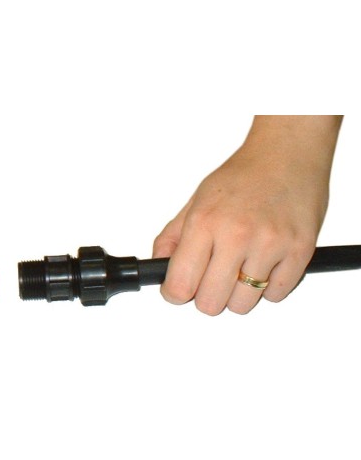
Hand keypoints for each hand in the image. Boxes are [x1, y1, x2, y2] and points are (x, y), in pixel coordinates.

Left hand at [153, 116, 341, 314]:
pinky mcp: (300, 251)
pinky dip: (268, 287)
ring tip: (240, 267)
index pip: (180, 285)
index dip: (174, 294)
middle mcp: (237, 235)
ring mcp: (271, 245)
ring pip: (243, 305)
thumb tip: (158, 267)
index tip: (177, 290)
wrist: (287, 153)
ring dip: (238, 294)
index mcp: (205, 223)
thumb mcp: (195, 202)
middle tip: (211, 278)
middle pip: (211, 303)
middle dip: (206, 297)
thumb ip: (173, 238)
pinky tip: (264, 263)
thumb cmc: (242, 176)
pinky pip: (277, 296)